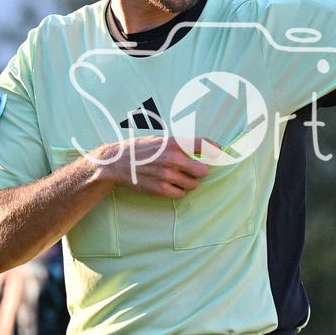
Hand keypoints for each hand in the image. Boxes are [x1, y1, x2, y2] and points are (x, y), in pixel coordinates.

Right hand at [95, 135, 219, 198]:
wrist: (117, 164)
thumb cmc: (141, 150)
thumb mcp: (161, 140)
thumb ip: (181, 145)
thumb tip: (206, 147)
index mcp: (174, 143)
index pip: (204, 145)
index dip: (215, 150)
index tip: (219, 153)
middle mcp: (173, 159)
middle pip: (203, 171)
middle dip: (199, 172)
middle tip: (191, 170)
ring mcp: (167, 175)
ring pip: (194, 184)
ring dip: (188, 182)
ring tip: (176, 177)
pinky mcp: (161, 190)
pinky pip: (181, 194)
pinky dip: (177, 191)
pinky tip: (168, 185)